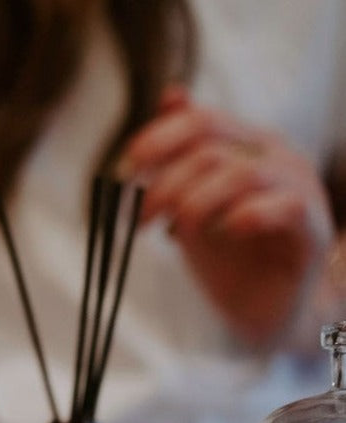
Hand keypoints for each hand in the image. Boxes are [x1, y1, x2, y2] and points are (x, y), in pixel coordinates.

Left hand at [123, 85, 334, 342]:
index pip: (200, 121)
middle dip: (165, 182)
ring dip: (194, 203)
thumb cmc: (228, 259)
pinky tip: (225, 232)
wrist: (264, 312)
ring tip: (175, 233)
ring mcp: (299, 188)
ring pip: (241, 173)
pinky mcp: (313, 226)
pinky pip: (283, 206)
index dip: (158, 140)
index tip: (125, 169)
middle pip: (211, 147)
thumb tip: (170, 96)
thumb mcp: (190, 208)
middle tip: (141, 218)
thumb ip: (179, 161)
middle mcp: (275, 158)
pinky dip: (246, 216)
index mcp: (246, 146)